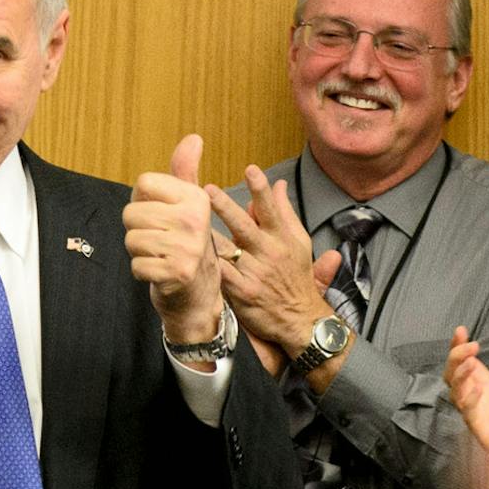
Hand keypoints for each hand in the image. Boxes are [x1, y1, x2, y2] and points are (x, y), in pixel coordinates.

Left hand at [124, 134, 222, 344]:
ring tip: (161, 257)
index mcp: (196, 198)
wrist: (198, 297)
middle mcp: (195, 220)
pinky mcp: (176, 273)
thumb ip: (185, 172)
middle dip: (138, 230)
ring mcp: (187, 248)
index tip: (161, 217)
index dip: (143, 202)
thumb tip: (193, 138)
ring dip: (139, 253)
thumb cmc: (186, 246)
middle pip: (131, 213)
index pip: (143, 183)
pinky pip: (135, 265)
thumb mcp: (189, 206)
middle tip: (161, 242)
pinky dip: (142, 272)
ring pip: (130, 240)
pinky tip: (161, 274)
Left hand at [208, 164, 328, 350]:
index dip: (261, 189)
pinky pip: (221, 273)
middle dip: (225, 206)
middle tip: (207, 190)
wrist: (300, 319)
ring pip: (228, 249)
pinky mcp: (242, 292)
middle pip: (244, 226)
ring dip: (208, 233)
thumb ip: (285, 212)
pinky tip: (190, 252)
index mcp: (283, 238)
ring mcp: (255, 273)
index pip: (272, 209)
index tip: (250, 169)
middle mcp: (269, 253)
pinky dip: (207, 263)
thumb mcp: (299, 242)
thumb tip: (278, 185)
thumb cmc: (297, 276)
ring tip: (188, 219)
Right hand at [445, 325, 488, 477]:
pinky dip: (469, 397)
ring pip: (454, 389)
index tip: (462, 329)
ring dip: (459, 373)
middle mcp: (479, 397)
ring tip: (471, 361)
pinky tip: (479, 386)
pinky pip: (467, 410)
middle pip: (453, 373)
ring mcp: (477, 412)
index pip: (466, 362)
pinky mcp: (480, 428)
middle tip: (469, 344)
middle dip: (455, 356)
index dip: (460, 346)